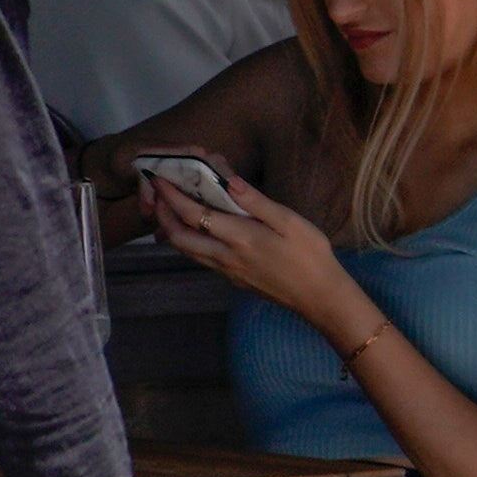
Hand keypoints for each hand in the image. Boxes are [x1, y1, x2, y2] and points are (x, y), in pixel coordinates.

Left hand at [143, 157, 352, 327]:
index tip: (159, 178)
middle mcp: (226, 257)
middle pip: (180, 237)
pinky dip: (190, 242)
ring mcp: (229, 271)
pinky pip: (203, 259)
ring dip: (173, 230)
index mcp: (239, 238)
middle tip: (157, 193)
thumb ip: (256, 201)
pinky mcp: (235, 279)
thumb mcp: (289, 221)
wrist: (320, 297)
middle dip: (163, 214)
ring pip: (188, 251)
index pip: (193, 214)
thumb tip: (227, 179)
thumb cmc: (311, 256)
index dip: (171, 196)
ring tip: (170, 209)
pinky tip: (198, 230)